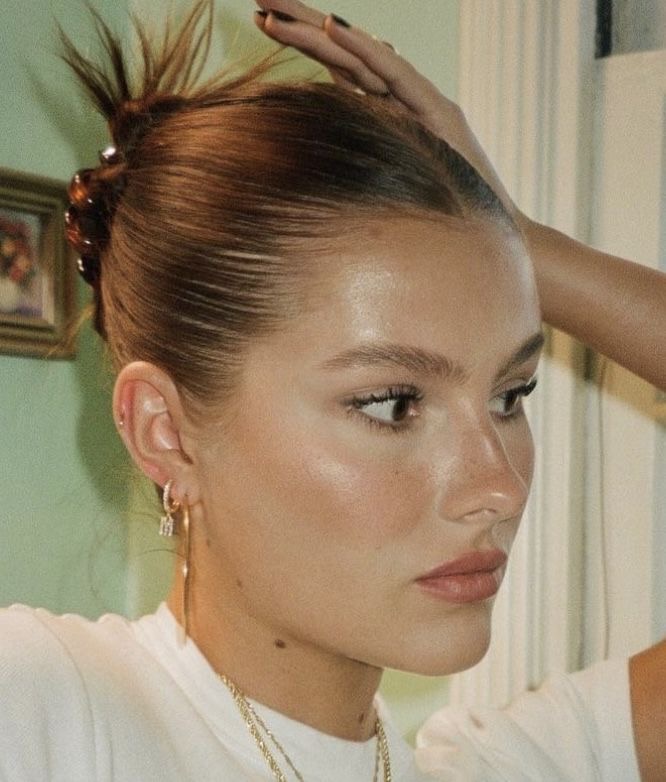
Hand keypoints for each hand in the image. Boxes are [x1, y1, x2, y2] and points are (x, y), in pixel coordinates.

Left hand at [253, 0, 517, 219]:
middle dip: (301, 24)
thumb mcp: (389, 182)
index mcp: (386, 111)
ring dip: (317, 32)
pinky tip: (334, 30)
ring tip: (275, 10)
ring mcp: (420, 103)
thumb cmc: (439, 214)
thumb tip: (329, 137)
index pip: (338, 67)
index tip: (261, 22)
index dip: (302, 43)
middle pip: (345, 54)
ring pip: (362, 59)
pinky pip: (396, 78)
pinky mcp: (438, 113)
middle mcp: (401, 100)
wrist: (493, 233)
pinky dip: (367, 53)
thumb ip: (364, 152)